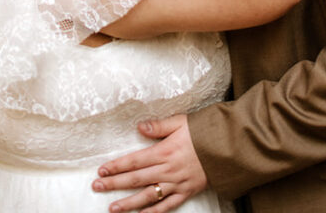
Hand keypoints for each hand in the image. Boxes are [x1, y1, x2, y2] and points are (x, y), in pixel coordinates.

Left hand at [92, 114, 206, 211]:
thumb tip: (139, 127)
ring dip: (128, 203)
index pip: (134, 160)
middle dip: (114, 184)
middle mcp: (168, 170)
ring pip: (148, 196)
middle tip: (97, 187)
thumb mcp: (182, 121)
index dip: (116, 166)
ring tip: (112, 208)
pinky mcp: (187, 191)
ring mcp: (177, 183)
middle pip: (136, 179)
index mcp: (165, 151)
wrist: (229, 146)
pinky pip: (168, 205)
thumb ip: (159, 126)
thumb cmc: (205, 131)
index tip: (101, 170)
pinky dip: (154, 212)